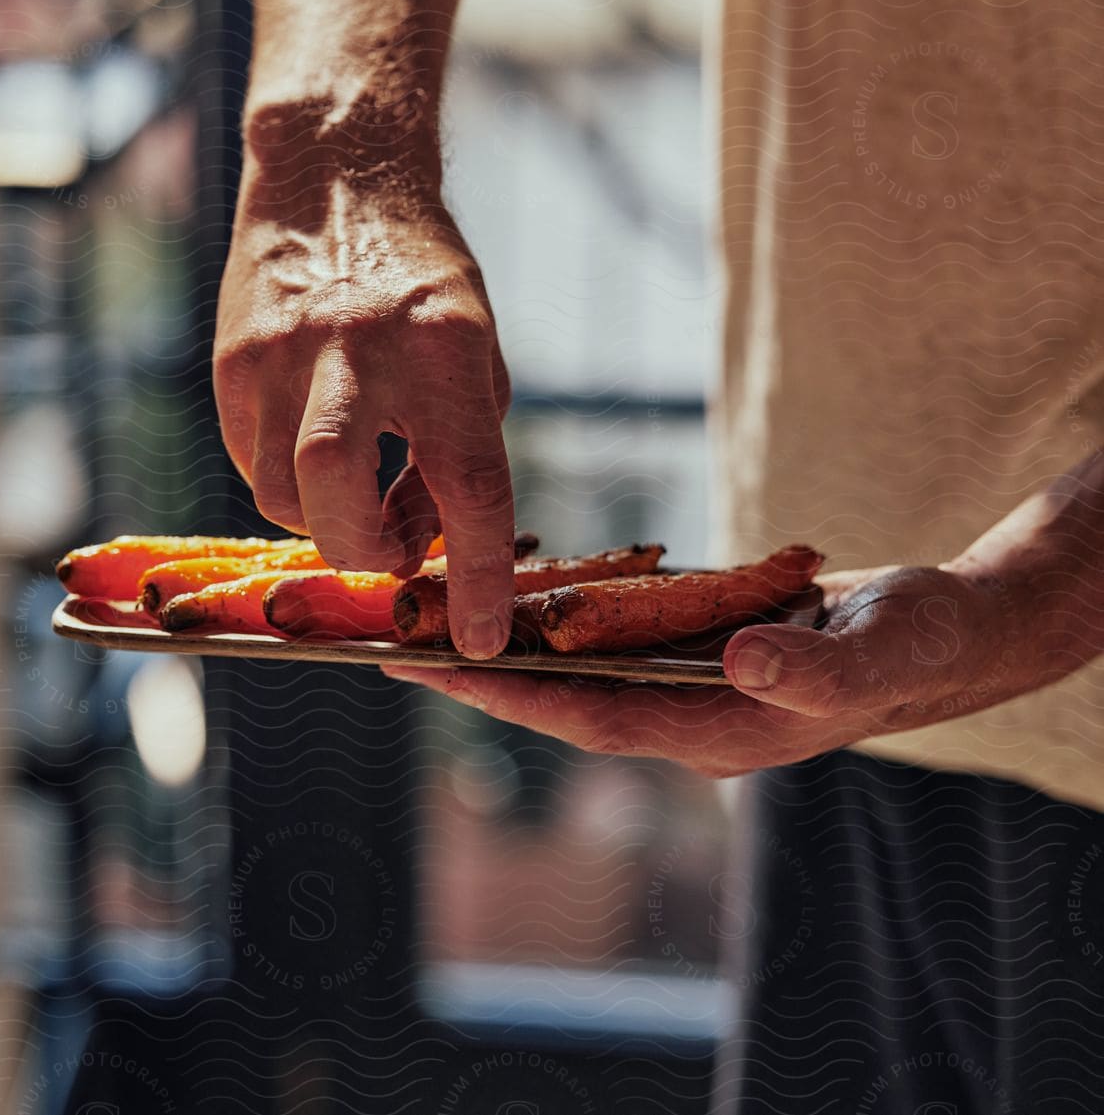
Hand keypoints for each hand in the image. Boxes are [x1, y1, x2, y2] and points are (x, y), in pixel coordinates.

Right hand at [215, 132, 516, 658]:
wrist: (332, 177)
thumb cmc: (421, 277)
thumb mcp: (474, 352)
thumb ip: (459, 448)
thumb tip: (424, 544)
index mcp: (441, 349)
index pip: (468, 486)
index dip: (474, 575)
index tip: (476, 636)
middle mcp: (352, 353)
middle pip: (334, 497)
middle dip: (363, 551)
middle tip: (393, 548)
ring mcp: (278, 358)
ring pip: (281, 495)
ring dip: (326, 515)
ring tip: (363, 478)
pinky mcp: (232, 366)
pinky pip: (251, 461)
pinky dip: (289, 477)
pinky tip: (318, 437)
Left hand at [381, 565, 1022, 776]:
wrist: (936, 632)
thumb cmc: (919, 639)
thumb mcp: (884, 646)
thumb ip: (819, 666)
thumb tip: (745, 665)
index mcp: (720, 733)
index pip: (593, 718)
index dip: (511, 695)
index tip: (433, 669)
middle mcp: (683, 721)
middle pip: (558, 700)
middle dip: (473, 671)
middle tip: (382, 639)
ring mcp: (678, 691)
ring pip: (569, 669)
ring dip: (494, 642)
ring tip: (413, 608)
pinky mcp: (678, 656)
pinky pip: (596, 640)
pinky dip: (543, 614)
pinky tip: (493, 584)